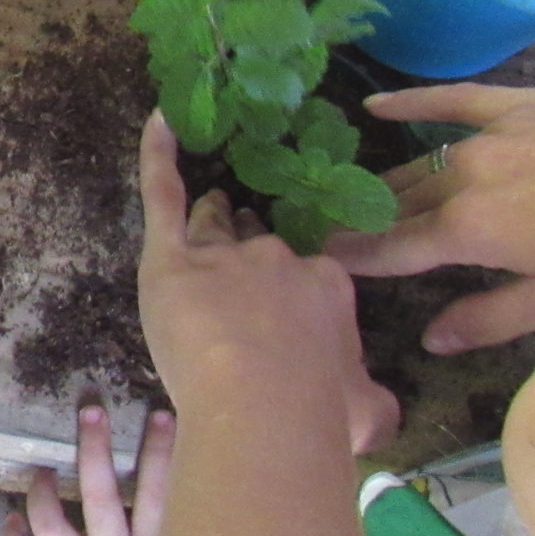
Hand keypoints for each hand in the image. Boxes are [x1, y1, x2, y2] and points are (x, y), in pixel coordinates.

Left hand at [2, 405, 173, 535]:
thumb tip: (201, 491)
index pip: (162, 494)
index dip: (162, 453)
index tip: (161, 415)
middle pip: (100, 496)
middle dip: (94, 450)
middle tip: (91, 412)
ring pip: (53, 526)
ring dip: (42, 494)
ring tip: (42, 471)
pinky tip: (11, 518)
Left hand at [139, 113, 399, 453]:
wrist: (268, 407)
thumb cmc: (320, 416)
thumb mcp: (366, 410)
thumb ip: (368, 400)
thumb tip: (374, 408)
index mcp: (324, 286)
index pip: (306, 274)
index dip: (294, 286)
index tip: (287, 305)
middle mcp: (278, 259)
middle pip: (259, 242)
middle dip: (251, 244)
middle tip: (242, 246)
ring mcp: (224, 254)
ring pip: (215, 225)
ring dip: (215, 212)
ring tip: (213, 200)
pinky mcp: (172, 260)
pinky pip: (164, 195)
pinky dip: (159, 155)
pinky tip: (162, 119)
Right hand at [326, 83, 534, 352]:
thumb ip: (490, 317)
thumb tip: (430, 340)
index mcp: (471, 232)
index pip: (392, 248)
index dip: (353, 257)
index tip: (316, 261)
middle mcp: (465, 178)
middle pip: (400, 204)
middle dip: (363, 220)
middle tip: (328, 233)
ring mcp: (490, 135)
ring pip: (423, 161)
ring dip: (389, 180)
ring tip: (357, 193)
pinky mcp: (520, 103)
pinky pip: (451, 101)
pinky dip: (411, 104)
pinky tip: (377, 106)